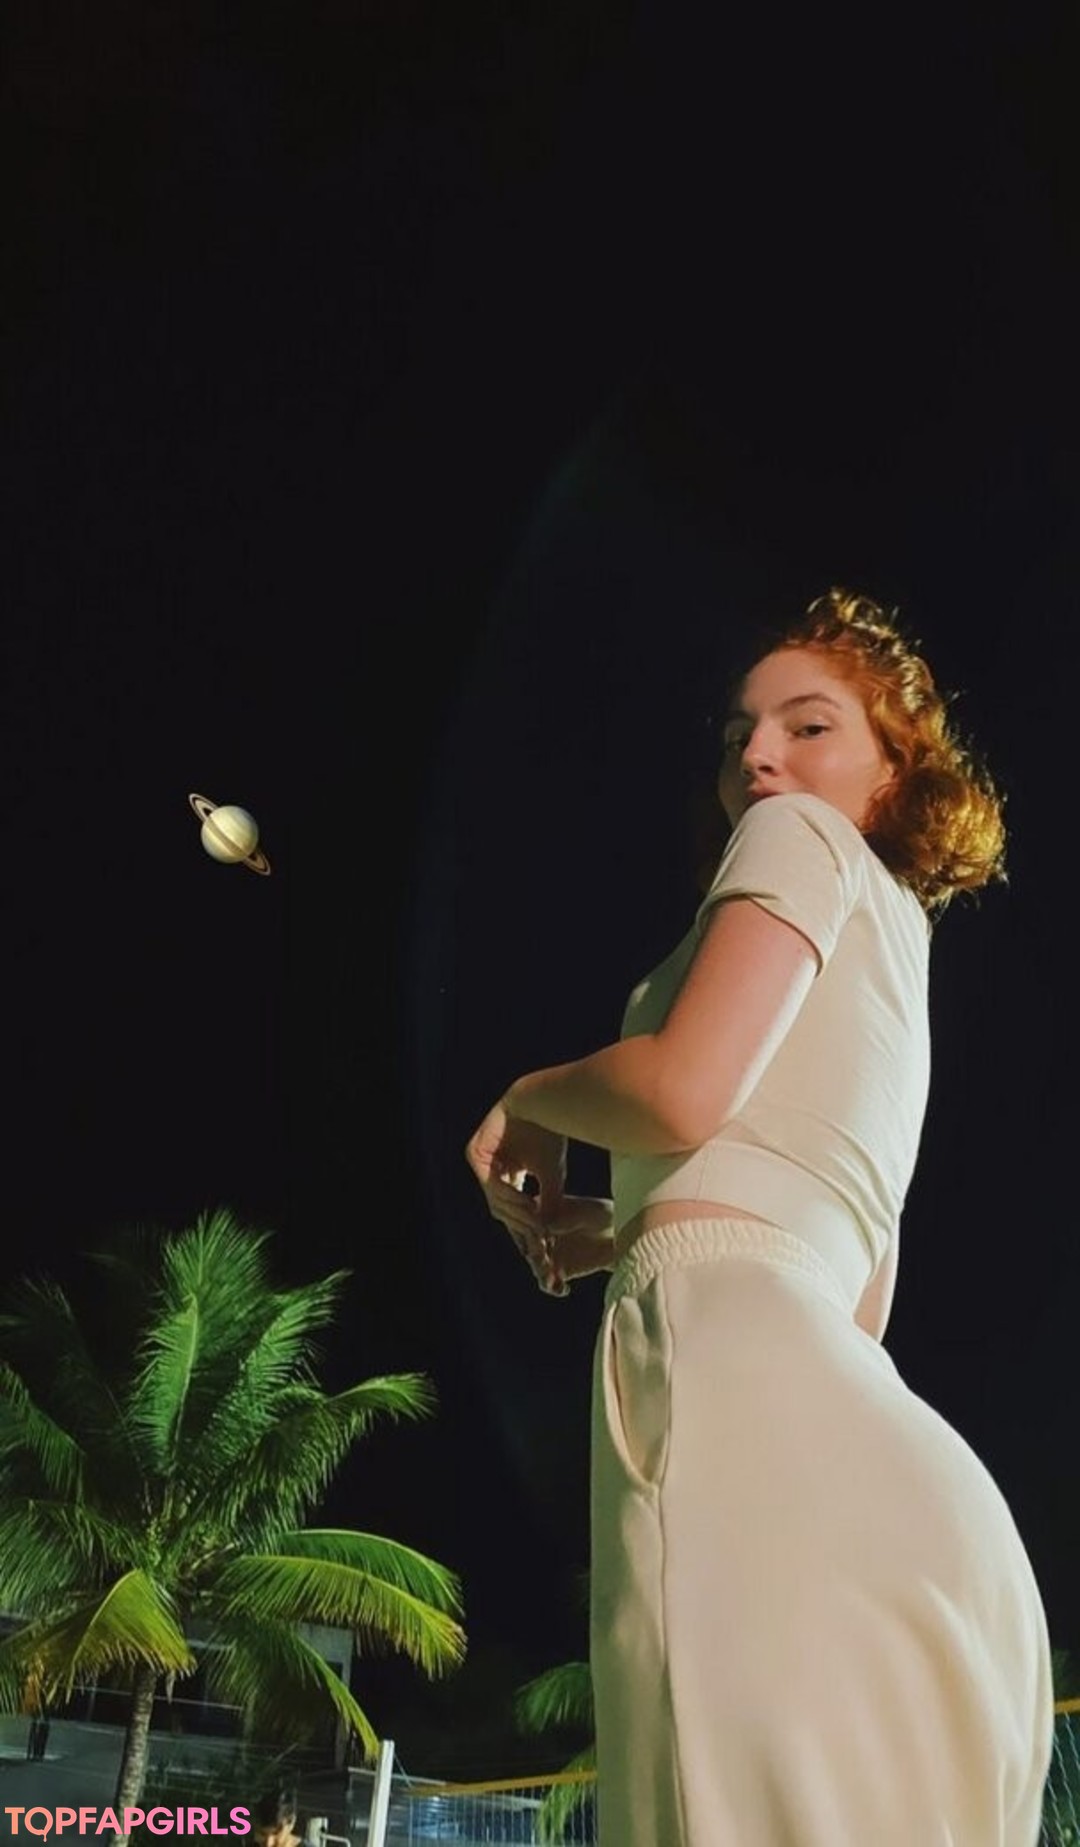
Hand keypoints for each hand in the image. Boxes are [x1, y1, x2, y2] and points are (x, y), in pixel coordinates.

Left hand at [464, 1097, 567, 1280]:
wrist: (544, 1103)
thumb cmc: (550, 1134)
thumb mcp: (553, 1176)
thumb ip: (548, 1202)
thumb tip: (549, 1230)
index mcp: (505, 1173)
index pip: (510, 1207)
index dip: (524, 1225)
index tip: (541, 1242)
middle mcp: (491, 1168)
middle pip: (501, 1207)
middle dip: (521, 1223)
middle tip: (539, 1237)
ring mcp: (481, 1159)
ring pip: (494, 1198)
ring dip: (517, 1211)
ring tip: (537, 1220)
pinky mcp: (476, 1151)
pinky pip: (489, 1181)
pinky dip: (508, 1194)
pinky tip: (527, 1202)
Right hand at [536, 1195, 615, 1287]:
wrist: (621, 1236)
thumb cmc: (604, 1215)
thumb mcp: (588, 1213)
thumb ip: (567, 1217)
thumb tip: (545, 1224)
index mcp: (543, 1210)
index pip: (528, 1222)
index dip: (531, 1232)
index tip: (541, 1240)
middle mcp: (541, 1232)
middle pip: (528, 1245)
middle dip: (534, 1255)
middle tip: (545, 1262)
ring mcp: (548, 1252)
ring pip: (536, 1266)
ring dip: (541, 1273)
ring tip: (552, 1278)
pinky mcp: (559, 1271)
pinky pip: (549, 1283)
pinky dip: (552, 1287)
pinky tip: (564, 1289)